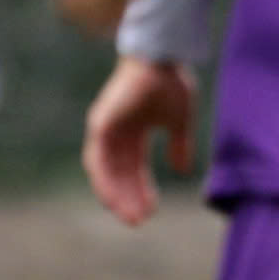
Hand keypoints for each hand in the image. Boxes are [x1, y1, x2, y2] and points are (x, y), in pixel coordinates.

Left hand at [83, 56, 198, 225]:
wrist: (161, 58)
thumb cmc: (170, 82)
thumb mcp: (180, 121)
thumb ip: (180, 145)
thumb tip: (182, 170)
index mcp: (134, 132)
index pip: (135, 168)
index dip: (142, 190)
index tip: (151, 212)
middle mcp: (116, 133)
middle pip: (119, 174)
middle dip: (128, 197)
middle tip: (137, 222)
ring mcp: (105, 129)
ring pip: (105, 171)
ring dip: (115, 194)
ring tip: (127, 215)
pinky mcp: (100, 124)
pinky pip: (96, 160)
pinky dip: (103, 180)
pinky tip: (112, 198)